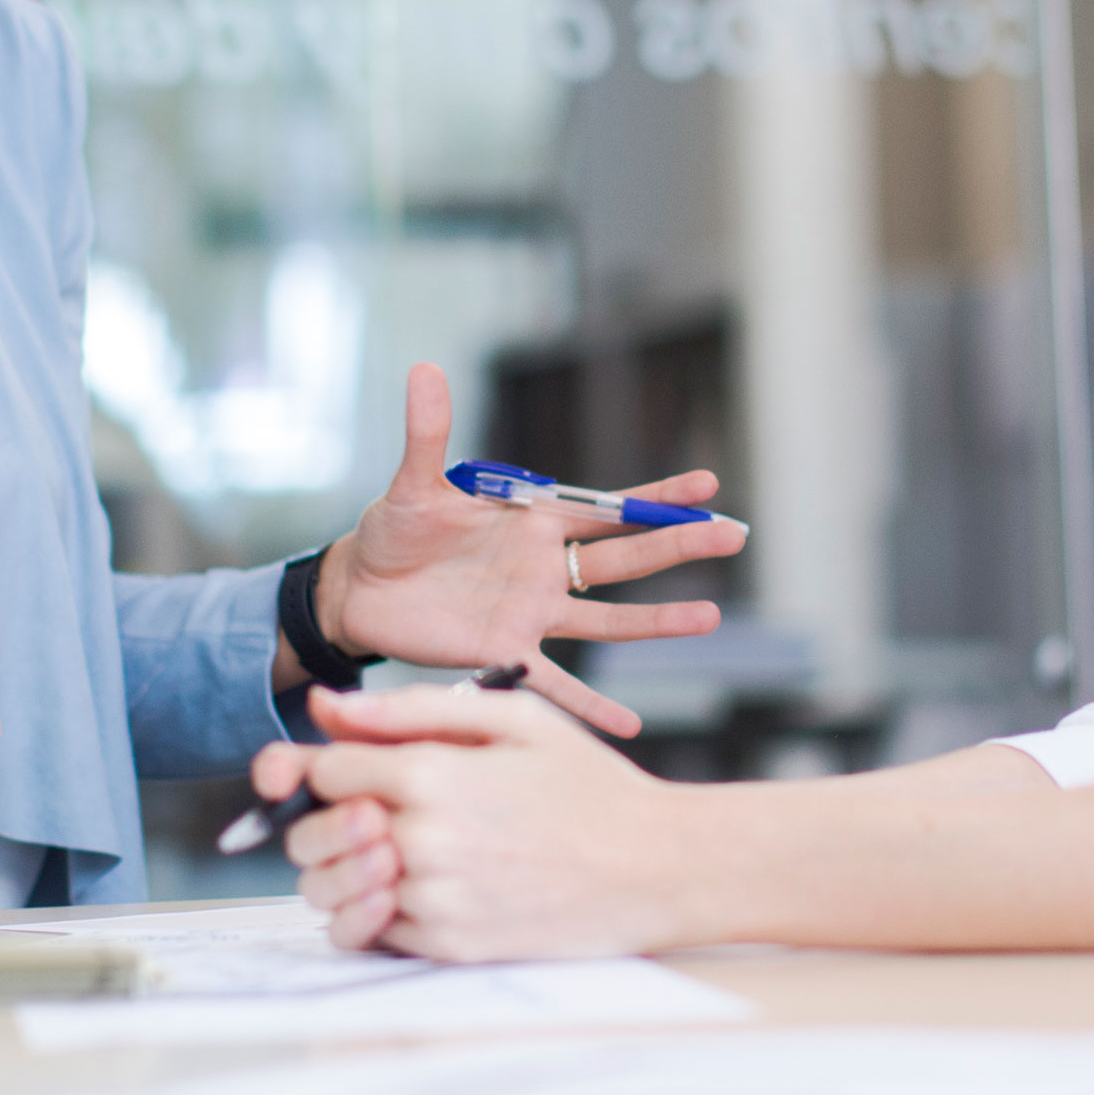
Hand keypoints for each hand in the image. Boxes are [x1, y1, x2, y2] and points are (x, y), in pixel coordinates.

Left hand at [251, 683, 697, 960]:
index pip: (323, 771)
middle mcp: (423, 842)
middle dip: (323, 819)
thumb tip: (329, 707)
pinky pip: (375, 933)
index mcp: (433, 775)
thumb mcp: (514, 720)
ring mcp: (435, 902)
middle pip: (312, 835)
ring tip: (394, 851)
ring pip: (336, 890)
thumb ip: (414, 709)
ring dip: (347, 869)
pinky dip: (380, 911)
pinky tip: (425, 885)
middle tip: (365, 813)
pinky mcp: (450, 947)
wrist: (656, 868)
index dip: (327, 765)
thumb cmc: (589, 787)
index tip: (353, 768)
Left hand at [306, 362, 737, 735]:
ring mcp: (530, 612)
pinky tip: (628, 726)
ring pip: (607, 619)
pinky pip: (554, 683)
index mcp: (533, 520)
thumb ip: (427, 432)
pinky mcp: (503, 651)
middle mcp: (543, 566)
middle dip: (679, 544)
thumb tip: (423, 368)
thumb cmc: (392, 530)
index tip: (708, 483)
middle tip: (734, 534)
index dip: (656, 495)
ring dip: (656, 620)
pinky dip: (588, 705)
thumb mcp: (414, 482)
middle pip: (625, 557)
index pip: (606, 506)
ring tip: (710, 618)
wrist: (359, 589)